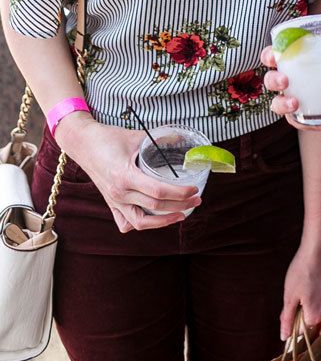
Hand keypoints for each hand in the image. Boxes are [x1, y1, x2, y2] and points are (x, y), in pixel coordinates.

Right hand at [55, 115, 201, 231]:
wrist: (83, 143)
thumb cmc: (108, 137)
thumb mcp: (136, 136)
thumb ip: (160, 139)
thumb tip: (182, 139)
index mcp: (125, 176)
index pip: (158, 192)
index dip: (179, 193)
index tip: (194, 189)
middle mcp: (119, 193)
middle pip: (155, 207)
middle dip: (180, 205)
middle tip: (196, 200)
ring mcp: (114, 201)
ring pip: (141, 222)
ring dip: (164, 222)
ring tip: (181, 214)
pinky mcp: (111, 204)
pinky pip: (126, 223)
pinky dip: (141, 224)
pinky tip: (154, 219)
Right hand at [261, 45, 320, 130]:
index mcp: (293, 61)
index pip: (272, 55)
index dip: (268, 54)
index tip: (273, 56)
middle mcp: (287, 81)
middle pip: (269, 79)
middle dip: (273, 79)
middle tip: (285, 81)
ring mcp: (290, 100)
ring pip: (276, 103)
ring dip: (282, 104)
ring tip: (296, 103)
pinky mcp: (298, 118)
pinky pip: (296, 122)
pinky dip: (307, 123)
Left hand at [280, 241, 320, 339]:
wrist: (316, 251)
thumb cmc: (302, 272)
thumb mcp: (289, 297)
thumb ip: (287, 319)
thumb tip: (284, 337)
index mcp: (315, 315)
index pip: (301, 331)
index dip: (291, 321)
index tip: (287, 308)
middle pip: (308, 319)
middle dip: (299, 311)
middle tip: (293, 294)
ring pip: (314, 308)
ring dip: (306, 301)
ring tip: (301, 286)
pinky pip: (320, 297)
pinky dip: (313, 293)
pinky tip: (308, 281)